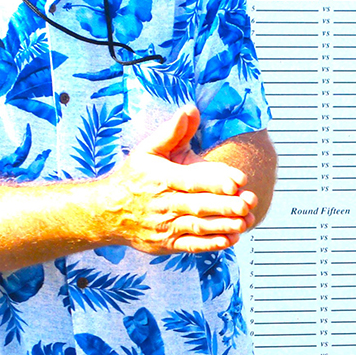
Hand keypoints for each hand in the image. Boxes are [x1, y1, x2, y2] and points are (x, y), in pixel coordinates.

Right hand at [100, 105, 255, 254]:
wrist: (106, 211)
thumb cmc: (134, 176)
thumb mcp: (147, 150)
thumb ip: (172, 131)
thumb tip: (191, 109)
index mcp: (160, 179)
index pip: (191, 181)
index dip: (215, 181)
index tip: (239, 181)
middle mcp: (162, 204)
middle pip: (198, 205)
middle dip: (225, 205)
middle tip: (249, 202)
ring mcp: (164, 226)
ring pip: (197, 226)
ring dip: (224, 225)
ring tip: (248, 220)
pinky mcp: (166, 243)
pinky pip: (191, 245)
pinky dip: (210, 244)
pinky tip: (231, 238)